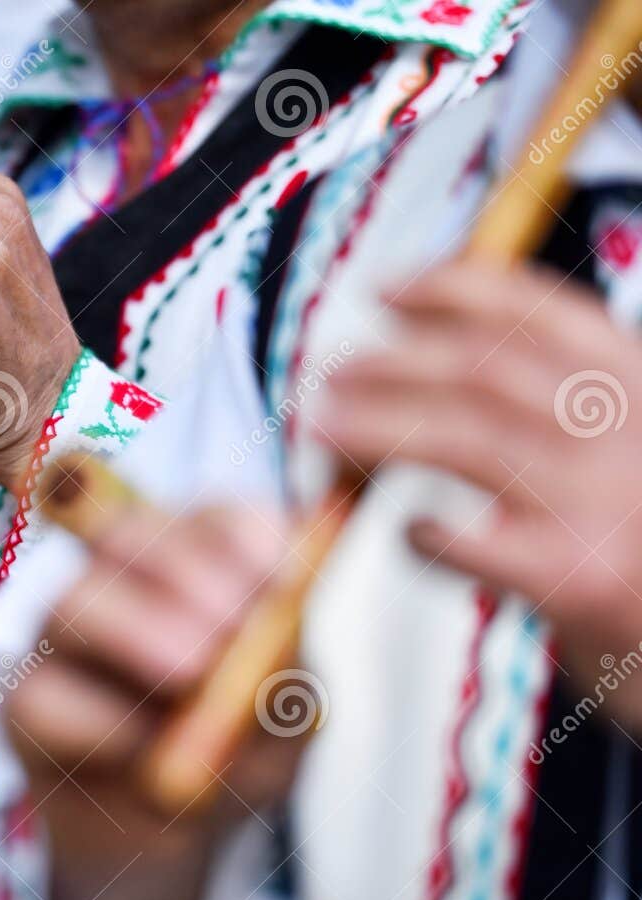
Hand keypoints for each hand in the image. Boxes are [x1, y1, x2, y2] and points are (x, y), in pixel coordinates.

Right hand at [5, 505, 300, 899]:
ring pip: (71, 601)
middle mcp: (118, 581)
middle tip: (234, 626)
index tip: (282, 575)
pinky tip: (145, 743)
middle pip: (125, 534)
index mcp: (193, 563)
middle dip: (183, 571)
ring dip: (136, 629)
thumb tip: (276, 639)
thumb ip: (282, 678)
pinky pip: (44, 696)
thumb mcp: (281, 721)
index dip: (241, 534)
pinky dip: (101, 719)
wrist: (165, 837)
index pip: (212, 519)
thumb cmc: (229, 757)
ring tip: (194, 672)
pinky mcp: (25, 706)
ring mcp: (62, 638)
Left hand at [319, 262, 641, 730]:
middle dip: (393, 363)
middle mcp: (626, 430)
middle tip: (327, 374)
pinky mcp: (579, 580)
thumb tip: (413, 349)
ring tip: (320, 428)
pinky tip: (402, 532)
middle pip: (487, 370)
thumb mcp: (620, 443)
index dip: (451, 290)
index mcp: (636, 382)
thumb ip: (552, 398)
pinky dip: (422, 532)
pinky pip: (473, 542)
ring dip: (380, 425)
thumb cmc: (635, 535)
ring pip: (468, 440)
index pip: (540, 310)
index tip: (381, 289)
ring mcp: (603, 503)